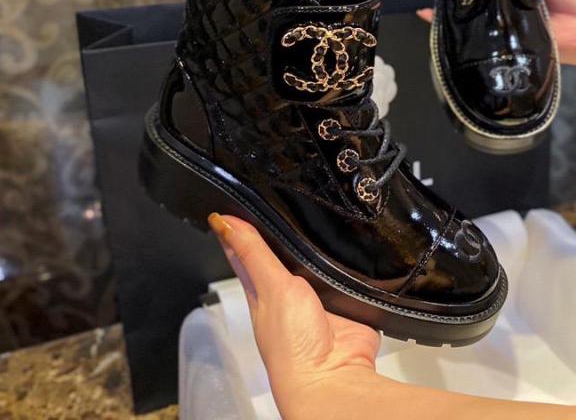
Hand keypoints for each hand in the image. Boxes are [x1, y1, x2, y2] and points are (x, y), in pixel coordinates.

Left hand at [208, 213, 382, 419]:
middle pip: (285, 250)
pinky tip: (351, 253)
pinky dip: (350, 265)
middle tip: (290, 202)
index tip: (240, 200)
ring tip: (325, 227)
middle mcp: (287, 290)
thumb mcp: (269, 286)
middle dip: (291, 231)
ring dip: (323, 248)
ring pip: (318, 259)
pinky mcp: (346, 300)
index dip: (242, 225)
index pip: (246, 249)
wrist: (334, 375)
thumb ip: (252, 253)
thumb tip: (223, 222)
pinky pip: (348, 274)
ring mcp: (318, 296)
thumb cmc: (291, 344)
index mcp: (261, 287)